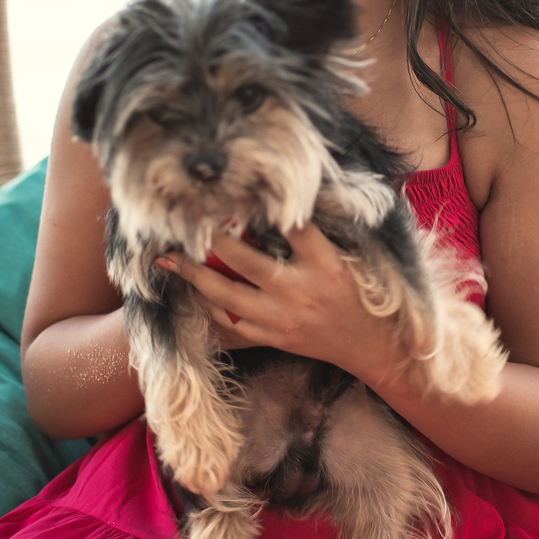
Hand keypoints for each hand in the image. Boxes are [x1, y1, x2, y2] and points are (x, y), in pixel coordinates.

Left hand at [154, 223, 399, 384]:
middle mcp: (299, 291)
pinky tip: (194, 291)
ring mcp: (281, 317)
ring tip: (169, 259)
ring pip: (226, 295)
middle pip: (245, 261)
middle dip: (213, 240)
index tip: (239, 192)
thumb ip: (315, 235)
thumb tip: (281, 206)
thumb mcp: (348, 258)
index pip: (293, 228)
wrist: (370, 346)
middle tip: (189, 221)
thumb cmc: (360, 295)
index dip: (268, 209)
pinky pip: (230, 323)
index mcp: (324, 264)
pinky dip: (208, 305)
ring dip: (194, 275)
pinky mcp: (272, 336)